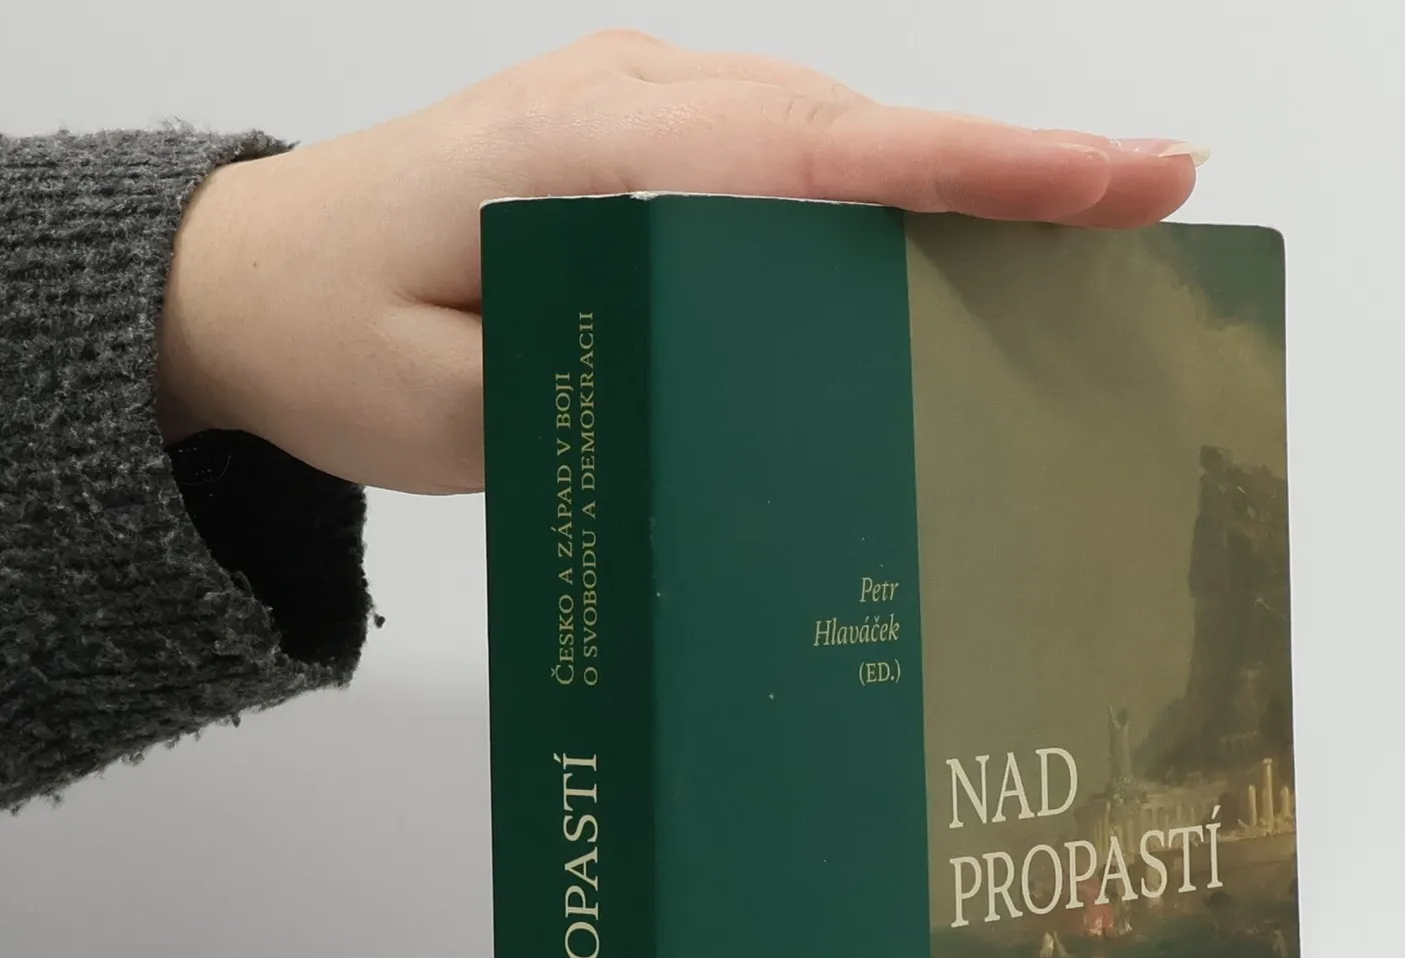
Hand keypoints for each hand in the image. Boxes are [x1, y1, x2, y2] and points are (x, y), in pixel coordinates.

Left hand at [155, 30, 1205, 493]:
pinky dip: (885, 200)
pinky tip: (949, 252)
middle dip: (1015, 170)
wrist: (247, 282)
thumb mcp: (457, 407)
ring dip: (962, 183)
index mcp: (594, 152)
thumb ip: (602, 388)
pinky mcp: (650, 152)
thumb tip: (755, 397)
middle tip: (1157, 209)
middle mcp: (636, 104)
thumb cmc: (334, 338)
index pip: (824, 153)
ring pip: (837, 141)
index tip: (1124, 174)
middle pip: (860, 132)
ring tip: (1091, 236)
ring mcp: (644, 115)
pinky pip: (793, 165)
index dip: (983, 168)